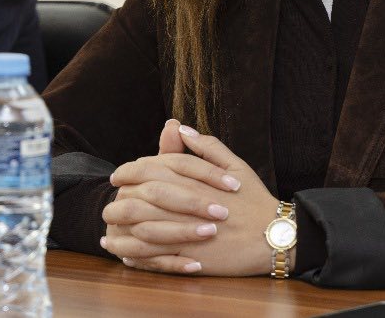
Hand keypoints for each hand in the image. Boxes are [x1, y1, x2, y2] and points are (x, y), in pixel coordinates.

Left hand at [102, 121, 280, 275]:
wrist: (276, 236)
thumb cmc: (255, 200)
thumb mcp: (235, 165)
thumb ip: (206, 146)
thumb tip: (180, 128)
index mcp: (194, 179)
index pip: (151, 169)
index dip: (129, 172)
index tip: (117, 176)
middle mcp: (186, 203)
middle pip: (141, 198)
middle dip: (119, 202)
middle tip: (108, 204)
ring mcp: (188, 231)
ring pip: (144, 229)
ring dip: (122, 230)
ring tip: (108, 232)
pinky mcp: (192, 256)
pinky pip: (157, 256)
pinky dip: (138, 255)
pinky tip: (127, 254)